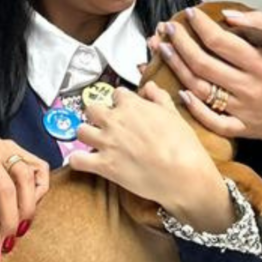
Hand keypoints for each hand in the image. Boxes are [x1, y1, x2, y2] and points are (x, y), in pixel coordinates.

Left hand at [0, 138, 50, 261]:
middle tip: (8, 244)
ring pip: (26, 178)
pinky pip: (37, 167)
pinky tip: (29, 205)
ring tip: (20, 229)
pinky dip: (38, 188)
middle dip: (10, 224)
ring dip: (27, 209)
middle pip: (7, 191)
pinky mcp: (13, 146)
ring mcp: (0, 145)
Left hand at [69, 84, 232, 232]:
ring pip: (80, 130)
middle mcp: (115, 121)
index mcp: (132, 105)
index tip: (124, 110)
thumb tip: (150, 86)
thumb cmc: (184, 147)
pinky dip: (77, 160)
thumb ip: (159, 98)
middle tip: (106, 126)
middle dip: (96, 116)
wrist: (185, 175)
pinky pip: (76, 159)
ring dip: (86, 136)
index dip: (120, 103)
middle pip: (91, 109)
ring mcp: (107, 142)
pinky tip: (84, 161)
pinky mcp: (103, 165)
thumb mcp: (175, 115)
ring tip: (95, 142)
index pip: (116, 94)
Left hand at [149, 7, 261, 161]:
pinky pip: (211, 121)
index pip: (220, 41)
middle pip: (203, 64)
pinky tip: (179, 92)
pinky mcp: (240, 127)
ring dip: (177, 68)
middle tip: (167, 29)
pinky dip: (193, 108)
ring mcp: (242, 109)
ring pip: (200, 89)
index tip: (187, 14)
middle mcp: (249, 87)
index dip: (199, 26)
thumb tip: (229, 15)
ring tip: (163, 50)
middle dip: (179, 44)